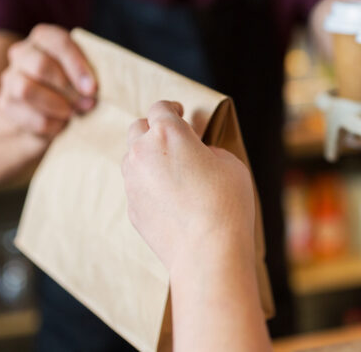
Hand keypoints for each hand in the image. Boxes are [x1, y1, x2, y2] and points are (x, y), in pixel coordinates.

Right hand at [0, 24, 96, 138]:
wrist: (43, 114)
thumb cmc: (73, 88)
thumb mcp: (83, 75)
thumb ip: (89, 75)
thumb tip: (96, 90)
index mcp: (44, 38)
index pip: (58, 42)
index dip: (77, 65)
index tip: (93, 88)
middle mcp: (23, 53)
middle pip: (41, 66)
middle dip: (68, 88)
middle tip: (88, 104)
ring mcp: (10, 78)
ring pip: (25, 89)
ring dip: (56, 105)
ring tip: (72, 114)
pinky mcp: (5, 104)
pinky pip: (26, 115)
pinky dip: (49, 124)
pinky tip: (61, 125)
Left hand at [122, 101, 256, 272]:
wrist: (207, 252)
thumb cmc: (225, 203)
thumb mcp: (229, 163)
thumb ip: (208, 151)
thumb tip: (197, 156)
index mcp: (168, 133)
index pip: (161, 108)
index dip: (172, 108)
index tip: (180, 113)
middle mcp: (142, 152)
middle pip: (138, 128)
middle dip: (154, 129)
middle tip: (173, 139)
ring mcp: (132, 181)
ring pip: (133, 159)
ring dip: (148, 158)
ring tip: (172, 172)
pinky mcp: (131, 208)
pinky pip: (137, 188)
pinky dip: (149, 187)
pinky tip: (171, 200)